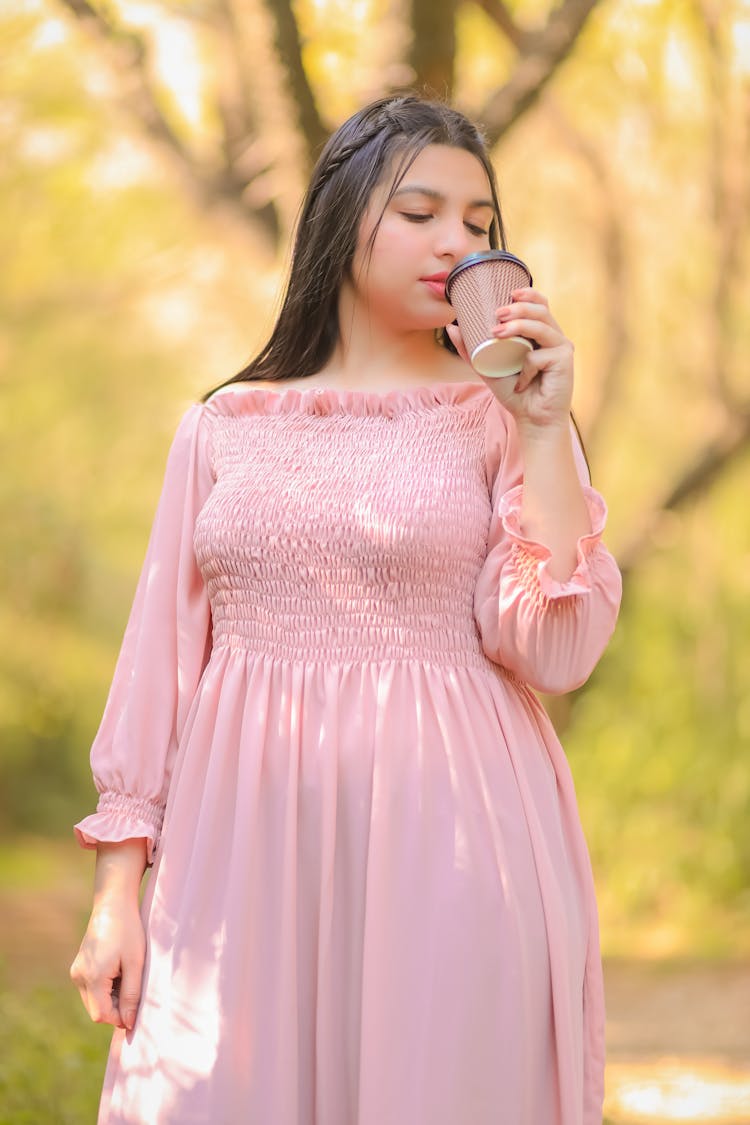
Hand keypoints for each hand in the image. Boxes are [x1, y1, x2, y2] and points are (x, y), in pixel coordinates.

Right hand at [70, 898, 145, 1030]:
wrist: (113, 905)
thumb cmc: (128, 931)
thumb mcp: (135, 963)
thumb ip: (131, 995)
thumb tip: (129, 1023)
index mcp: (92, 977)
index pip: (102, 1015)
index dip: (120, 1017)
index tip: (138, 1008)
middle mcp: (79, 976)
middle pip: (96, 1010)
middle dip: (117, 1008)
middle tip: (135, 989)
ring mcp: (77, 971)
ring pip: (94, 1001)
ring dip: (112, 998)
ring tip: (128, 975)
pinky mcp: (79, 967)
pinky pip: (92, 989)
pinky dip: (106, 988)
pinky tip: (119, 971)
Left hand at [447, 288, 574, 430]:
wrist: (531, 420)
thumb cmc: (514, 393)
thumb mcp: (488, 367)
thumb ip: (471, 349)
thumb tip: (451, 327)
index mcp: (540, 334)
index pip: (540, 305)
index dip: (528, 293)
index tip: (509, 293)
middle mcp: (554, 337)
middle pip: (541, 310)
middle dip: (518, 307)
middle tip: (497, 313)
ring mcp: (561, 348)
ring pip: (542, 326)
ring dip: (519, 325)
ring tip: (497, 332)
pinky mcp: (565, 361)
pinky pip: (539, 356)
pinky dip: (526, 368)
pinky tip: (521, 382)